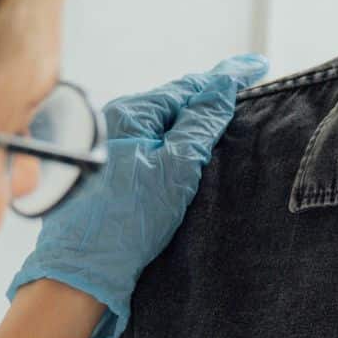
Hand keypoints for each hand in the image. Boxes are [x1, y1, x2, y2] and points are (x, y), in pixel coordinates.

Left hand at [7, 54, 267, 337]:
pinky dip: (172, 143)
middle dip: (207, 96)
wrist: (80, 271)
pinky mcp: (105, 174)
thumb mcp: (176, 168)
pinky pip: (147, 146)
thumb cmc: (126, 221)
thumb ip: (201, 123)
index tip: (257, 65)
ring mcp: (106, 149)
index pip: (188, 86)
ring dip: (190, 122)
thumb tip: (222, 85)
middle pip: (172, 103)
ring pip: (160, 126)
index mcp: (129, 113)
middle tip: (244, 88)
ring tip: (221, 118)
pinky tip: (185, 151)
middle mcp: (112, 123)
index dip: (226, 77)